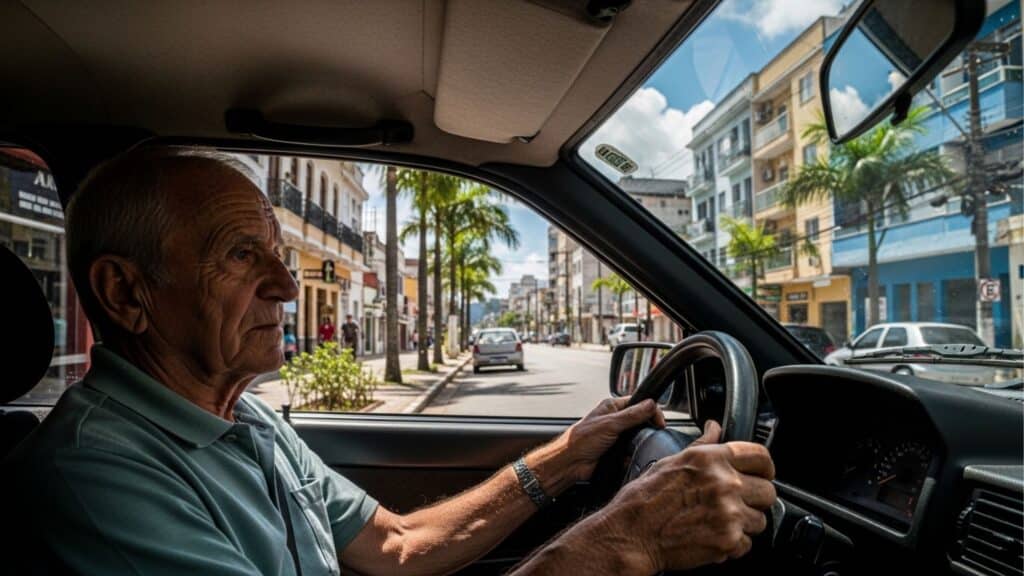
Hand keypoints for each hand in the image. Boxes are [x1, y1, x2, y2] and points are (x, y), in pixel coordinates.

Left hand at [530, 398, 664, 490]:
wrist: (570, 463)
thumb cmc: (581, 440)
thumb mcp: (610, 424)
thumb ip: (632, 415)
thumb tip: (651, 405)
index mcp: (612, 407)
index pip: (639, 402)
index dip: (651, 410)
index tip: (659, 422)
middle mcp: (615, 419)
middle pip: (640, 420)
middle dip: (647, 428)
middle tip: (654, 434)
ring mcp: (616, 435)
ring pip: (637, 437)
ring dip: (639, 443)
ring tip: (639, 446)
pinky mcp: (616, 450)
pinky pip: (632, 450)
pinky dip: (633, 454)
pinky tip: (630, 457)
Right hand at [600, 420, 775, 572]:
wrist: (631, 534)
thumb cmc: (644, 499)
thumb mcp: (672, 461)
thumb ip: (702, 445)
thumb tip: (715, 428)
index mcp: (711, 459)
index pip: (761, 457)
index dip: (765, 468)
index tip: (762, 475)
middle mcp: (724, 482)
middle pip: (768, 491)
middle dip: (755, 499)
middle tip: (735, 504)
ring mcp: (729, 512)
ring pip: (760, 520)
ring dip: (744, 524)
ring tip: (718, 522)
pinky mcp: (728, 540)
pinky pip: (747, 544)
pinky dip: (733, 544)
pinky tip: (712, 536)